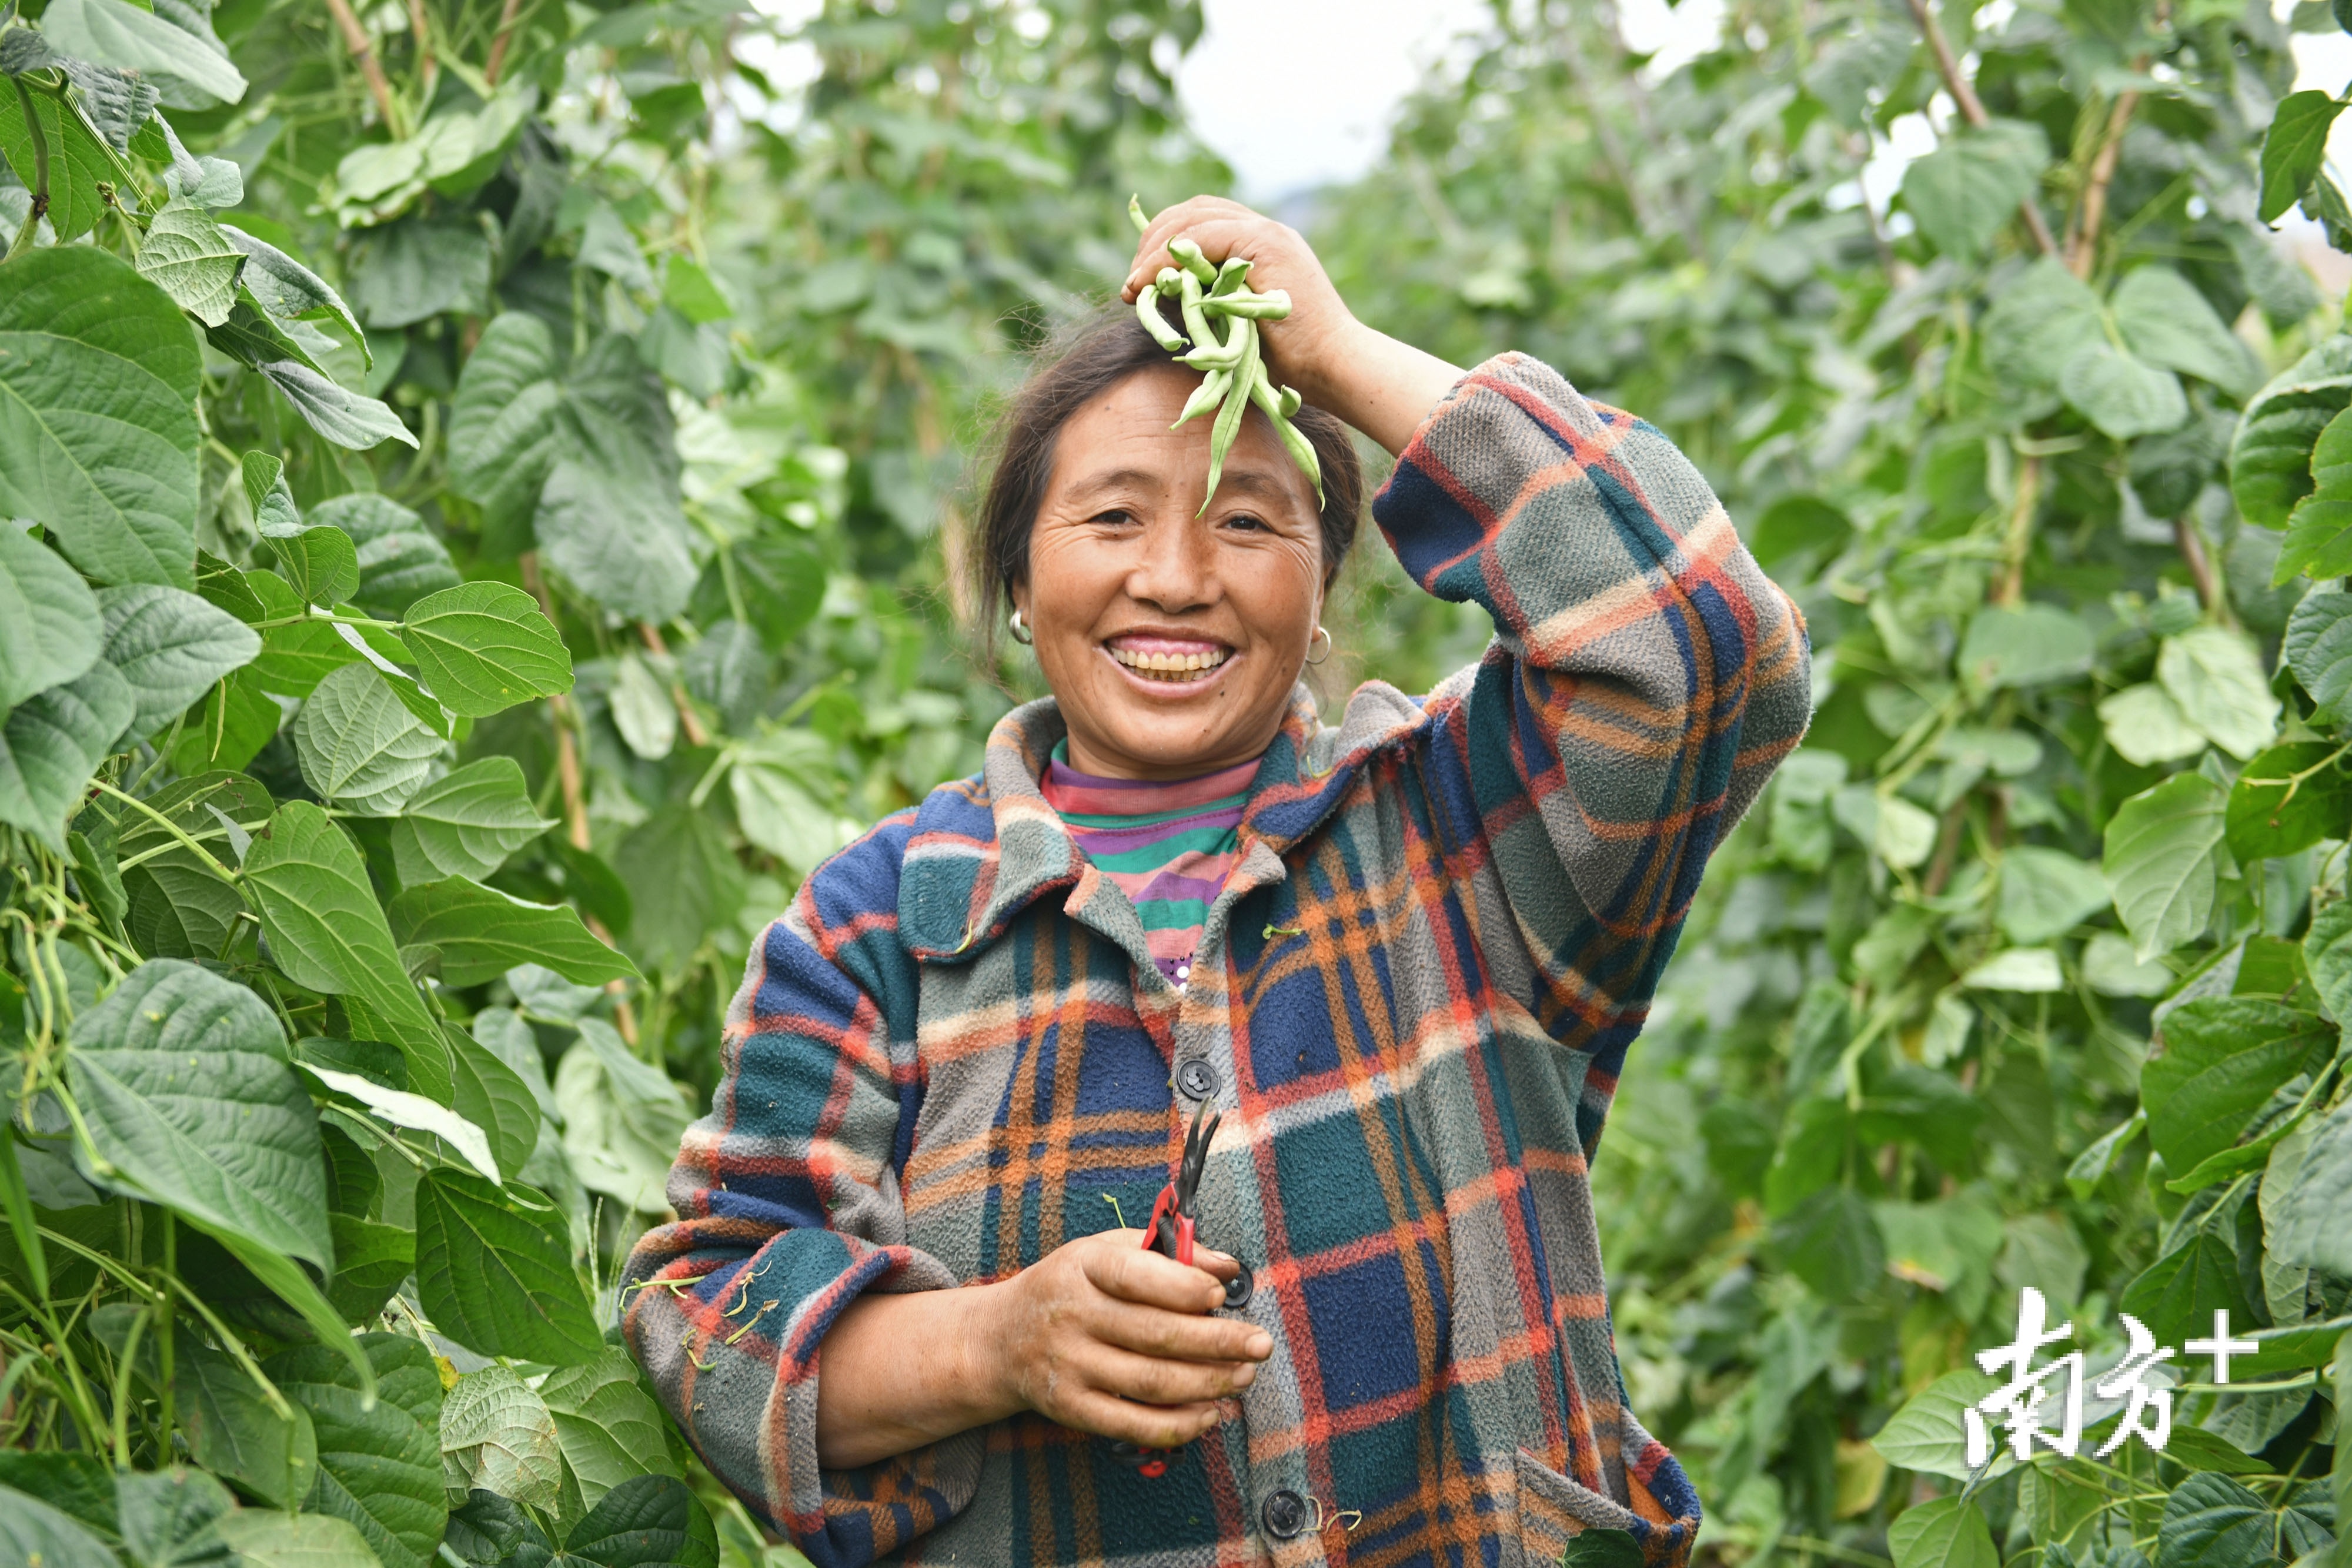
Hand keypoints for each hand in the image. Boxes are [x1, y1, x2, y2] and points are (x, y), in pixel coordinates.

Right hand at [982, 1229, 1271, 1448]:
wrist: (1000, 1339)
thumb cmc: (1070, 1286)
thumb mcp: (1104, 1251)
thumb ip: (1166, 1253)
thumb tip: (1227, 1265)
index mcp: (1084, 1266)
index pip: (1137, 1275)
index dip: (1185, 1287)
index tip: (1222, 1295)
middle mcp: (1073, 1315)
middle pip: (1157, 1334)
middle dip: (1218, 1341)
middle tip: (1260, 1344)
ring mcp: (1070, 1365)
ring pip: (1152, 1382)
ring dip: (1208, 1383)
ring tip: (1244, 1376)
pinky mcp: (1072, 1408)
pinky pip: (1133, 1423)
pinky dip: (1178, 1424)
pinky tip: (1209, 1413)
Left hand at [1122, 195, 1463, 456]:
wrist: (1334, 366)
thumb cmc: (1293, 361)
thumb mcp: (1238, 323)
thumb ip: (1210, 299)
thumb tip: (1165, 294)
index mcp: (1261, 245)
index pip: (1202, 219)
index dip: (1164, 240)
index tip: (1139, 278)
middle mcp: (1265, 230)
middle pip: (1193, 210)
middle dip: (1153, 240)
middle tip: (1132, 281)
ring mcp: (1267, 233)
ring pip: (1194, 217)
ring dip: (1155, 248)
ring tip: (1135, 283)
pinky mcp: (1266, 244)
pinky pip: (1201, 236)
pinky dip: (1168, 255)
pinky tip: (1148, 281)